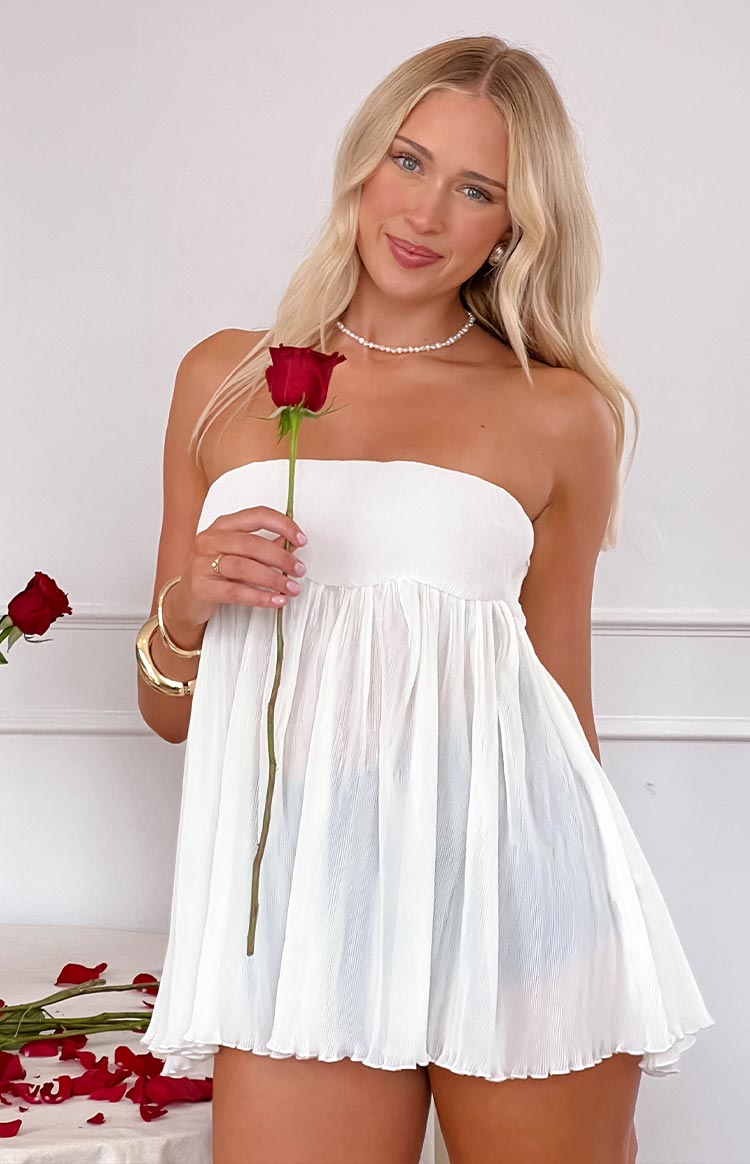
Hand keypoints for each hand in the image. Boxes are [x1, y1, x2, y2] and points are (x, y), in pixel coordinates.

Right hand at [170, 505, 307, 628]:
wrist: (186, 599)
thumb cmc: (217, 573)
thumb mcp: (241, 555)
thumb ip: (266, 547)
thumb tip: (293, 543)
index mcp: (223, 526)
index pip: (256, 515)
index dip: (282, 525)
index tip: (302, 539)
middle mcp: (210, 539)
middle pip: (252, 544)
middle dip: (281, 557)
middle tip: (299, 570)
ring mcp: (202, 563)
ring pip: (243, 567)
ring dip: (273, 578)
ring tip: (291, 588)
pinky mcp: (201, 587)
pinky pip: (235, 591)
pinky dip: (260, 596)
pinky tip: (276, 600)